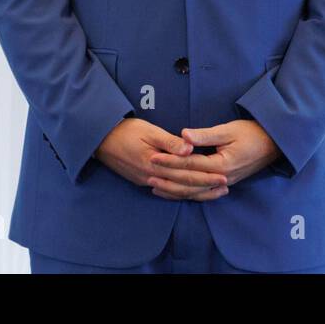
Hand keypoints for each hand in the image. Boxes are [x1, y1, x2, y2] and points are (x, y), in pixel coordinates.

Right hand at [94, 118, 229, 199]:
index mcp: (154, 163)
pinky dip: (179, 193)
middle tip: (224, 186)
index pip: (186, 173)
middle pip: (183, 186)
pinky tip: (189, 194)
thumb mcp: (148, 130)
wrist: (100, 139)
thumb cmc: (125, 130)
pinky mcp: (141, 181)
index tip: (223, 175)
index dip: (206, 175)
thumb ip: (169, 141)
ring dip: (195, 193)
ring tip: (213, 192)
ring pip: (175, 192)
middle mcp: (151, 177)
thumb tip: (189, 148)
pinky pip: (165, 191)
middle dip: (205, 187)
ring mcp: (145, 181)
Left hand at [146, 120, 280, 199]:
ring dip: (174, 190)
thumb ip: (205, 135)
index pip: (189, 165)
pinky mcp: (225, 183)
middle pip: (189, 182)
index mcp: (221, 165)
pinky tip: (175, 192)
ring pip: (195, 192)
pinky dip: (188, 194)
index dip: (170, 161)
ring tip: (155, 187)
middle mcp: (221, 178)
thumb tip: (183, 135)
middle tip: (148, 173)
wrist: (274, 144)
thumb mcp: (228, 130)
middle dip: (167, 178)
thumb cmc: (252, 133)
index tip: (153, 157)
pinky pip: (203, 193)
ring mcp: (224, 183)